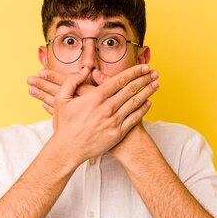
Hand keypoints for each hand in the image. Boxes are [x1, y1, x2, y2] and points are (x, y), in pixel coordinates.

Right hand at [27, 65, 158, 164]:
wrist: (68, 150)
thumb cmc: (65, 125)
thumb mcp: (61, 99)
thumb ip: (72, 81)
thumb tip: (84, 70)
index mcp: (95, 98)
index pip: (119, 80)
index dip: (134, 72)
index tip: (143, 67)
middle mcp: (107, 108)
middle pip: (131, 90)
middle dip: (144, 79)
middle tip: (154, 73)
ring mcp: (114, 121)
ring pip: (135, 103)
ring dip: (147, 92)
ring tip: (155, 84)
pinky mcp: (118, 133)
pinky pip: (134, 119)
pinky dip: (142, 110)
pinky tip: (148, 103)